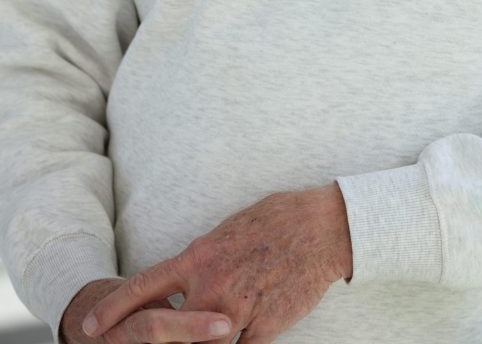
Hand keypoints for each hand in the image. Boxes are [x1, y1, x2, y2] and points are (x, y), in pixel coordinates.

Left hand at [81, 183, 352, 343]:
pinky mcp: (264, 328)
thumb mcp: (230, 229)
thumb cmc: (278, 219)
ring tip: (202, 336)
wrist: (323, 229)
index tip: (90, 327)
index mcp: (200, 256)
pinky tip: (240, 339)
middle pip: (166, 330)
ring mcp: (237, 311)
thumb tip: (190, 269)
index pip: (143, 286)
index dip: (112, 309)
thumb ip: (205, 256)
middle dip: (150, 341)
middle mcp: (212, 286)